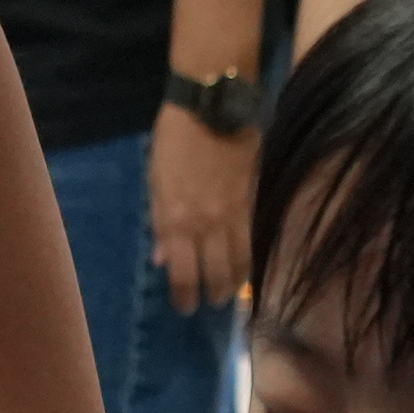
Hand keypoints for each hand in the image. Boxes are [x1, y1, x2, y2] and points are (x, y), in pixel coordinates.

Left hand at [147, 103, 254, 315]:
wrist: (212, 106)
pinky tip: (250, 264)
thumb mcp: (155, 183)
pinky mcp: (256, 200)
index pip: (183, 274)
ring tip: (230, 289)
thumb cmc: (174, 141)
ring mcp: (236, 214)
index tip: (185, 306)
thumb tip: (163, 260)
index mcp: (178, 220)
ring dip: (236, 282)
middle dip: (213, 294)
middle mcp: (209, 224)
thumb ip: (161, 224)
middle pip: (217, 275)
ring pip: (242, 262)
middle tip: (210, 300)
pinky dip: (254, 257)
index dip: (184, 297)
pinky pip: (258, 238)